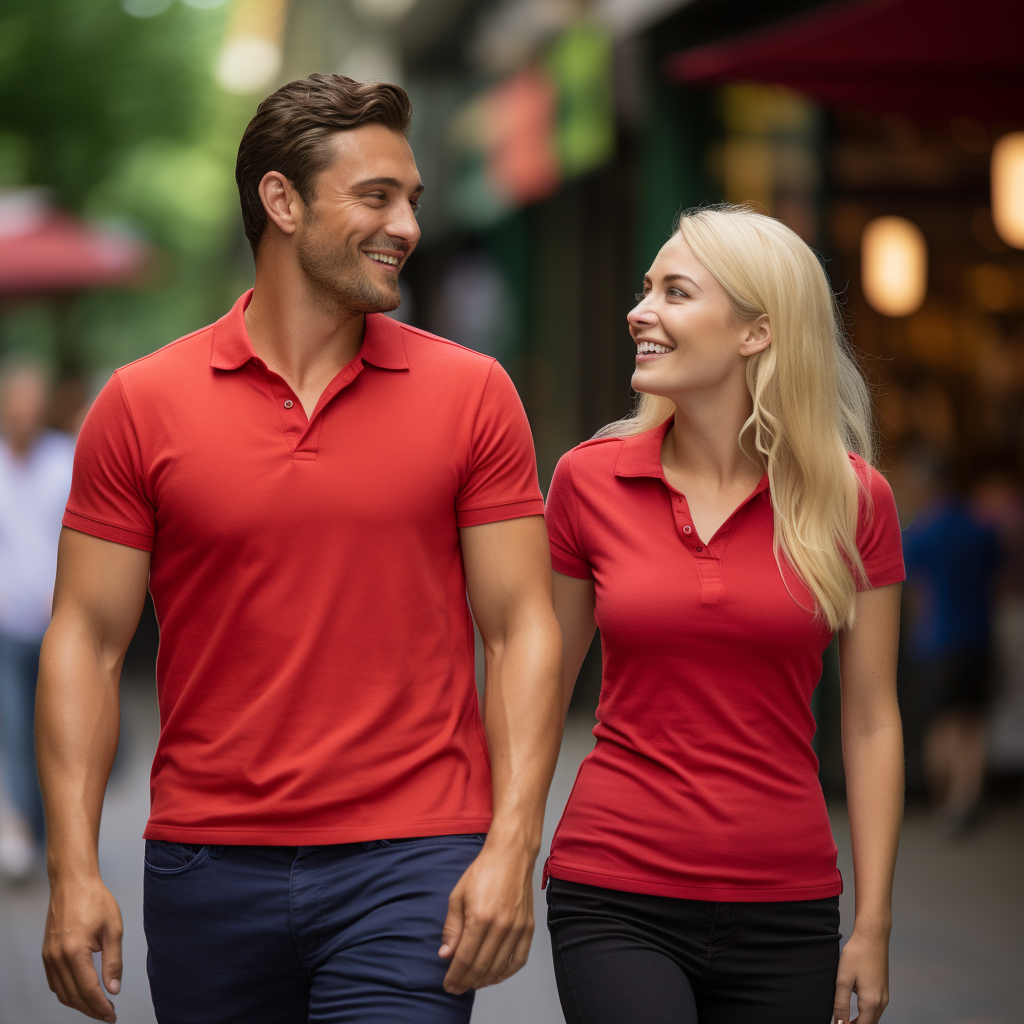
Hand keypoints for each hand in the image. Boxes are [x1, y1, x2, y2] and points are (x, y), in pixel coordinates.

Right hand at [42, 875, 122, 1021]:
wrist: (72, 883)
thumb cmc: (95, 900)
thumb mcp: (113, 929)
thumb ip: (113, 962)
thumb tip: (113, 988)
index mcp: (74, 952)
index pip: (88, 990)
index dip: (100, 1007)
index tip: (111, 1015)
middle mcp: (57, 958)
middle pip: (73, 996)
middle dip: (91, 1009)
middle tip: (107, 1014)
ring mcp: (49, 957)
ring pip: (62, 992)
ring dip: (79, 1003)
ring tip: (97, 1006)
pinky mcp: (47, 954)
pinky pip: (55, 982)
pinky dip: (68, 992)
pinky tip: (81, 992)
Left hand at [438, 840, 534, 993]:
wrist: (511, 855)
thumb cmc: (483, 872)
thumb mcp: (458, 896)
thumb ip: (452, 928)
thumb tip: (446, 954)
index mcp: (479, 917)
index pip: (464, 958)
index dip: (455, 976)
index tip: (448, 985)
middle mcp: (500, 926)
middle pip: (481, 967)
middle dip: (466, 982)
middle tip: (457, 988)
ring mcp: (517, 927)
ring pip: (499, 967)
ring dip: (484, 981)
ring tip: (472, 983)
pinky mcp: (528, 927)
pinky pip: (519, 959)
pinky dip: (507, 973)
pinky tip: (496, 975)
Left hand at [833, 927, 889, 1023]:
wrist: (872, 937)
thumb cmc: (857, 955)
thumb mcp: (843, 979)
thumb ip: (841, 1003)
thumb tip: (839, 1022)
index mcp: (871, 1002)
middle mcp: (881, 1002)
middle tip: (840, 1022)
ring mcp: (884, 996)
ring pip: (873, 1018)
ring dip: (861, 1021)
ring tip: (844, 1018)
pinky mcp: (883, 990)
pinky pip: (875, 1009)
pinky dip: (866, 1013)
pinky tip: (854, 1008)